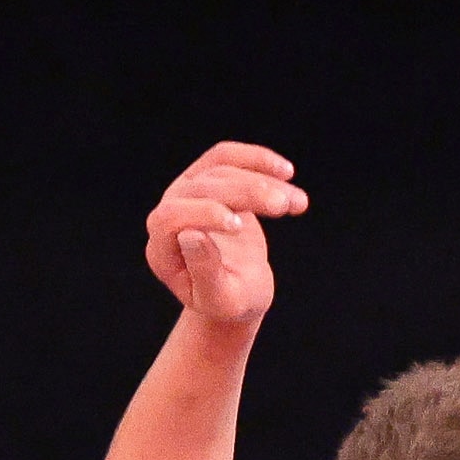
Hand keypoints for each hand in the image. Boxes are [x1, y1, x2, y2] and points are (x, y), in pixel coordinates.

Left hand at [142, 143, 306, 328]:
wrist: (239, 289)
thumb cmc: (229, 301)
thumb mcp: (221, 299)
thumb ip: (205, 271)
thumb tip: (189, 234)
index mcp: (162, 249)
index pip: (169, 218)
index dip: (202, 214)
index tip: (238, 226)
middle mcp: (169, 214)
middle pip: (201, 187)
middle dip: (244, 193)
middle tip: (282, 206)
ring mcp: (188, 193)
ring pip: (221, 168)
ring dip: (262, 180)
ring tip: (297, 201)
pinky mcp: (210, 180)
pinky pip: (231, 157)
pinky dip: (259, 161)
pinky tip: (286, 172)